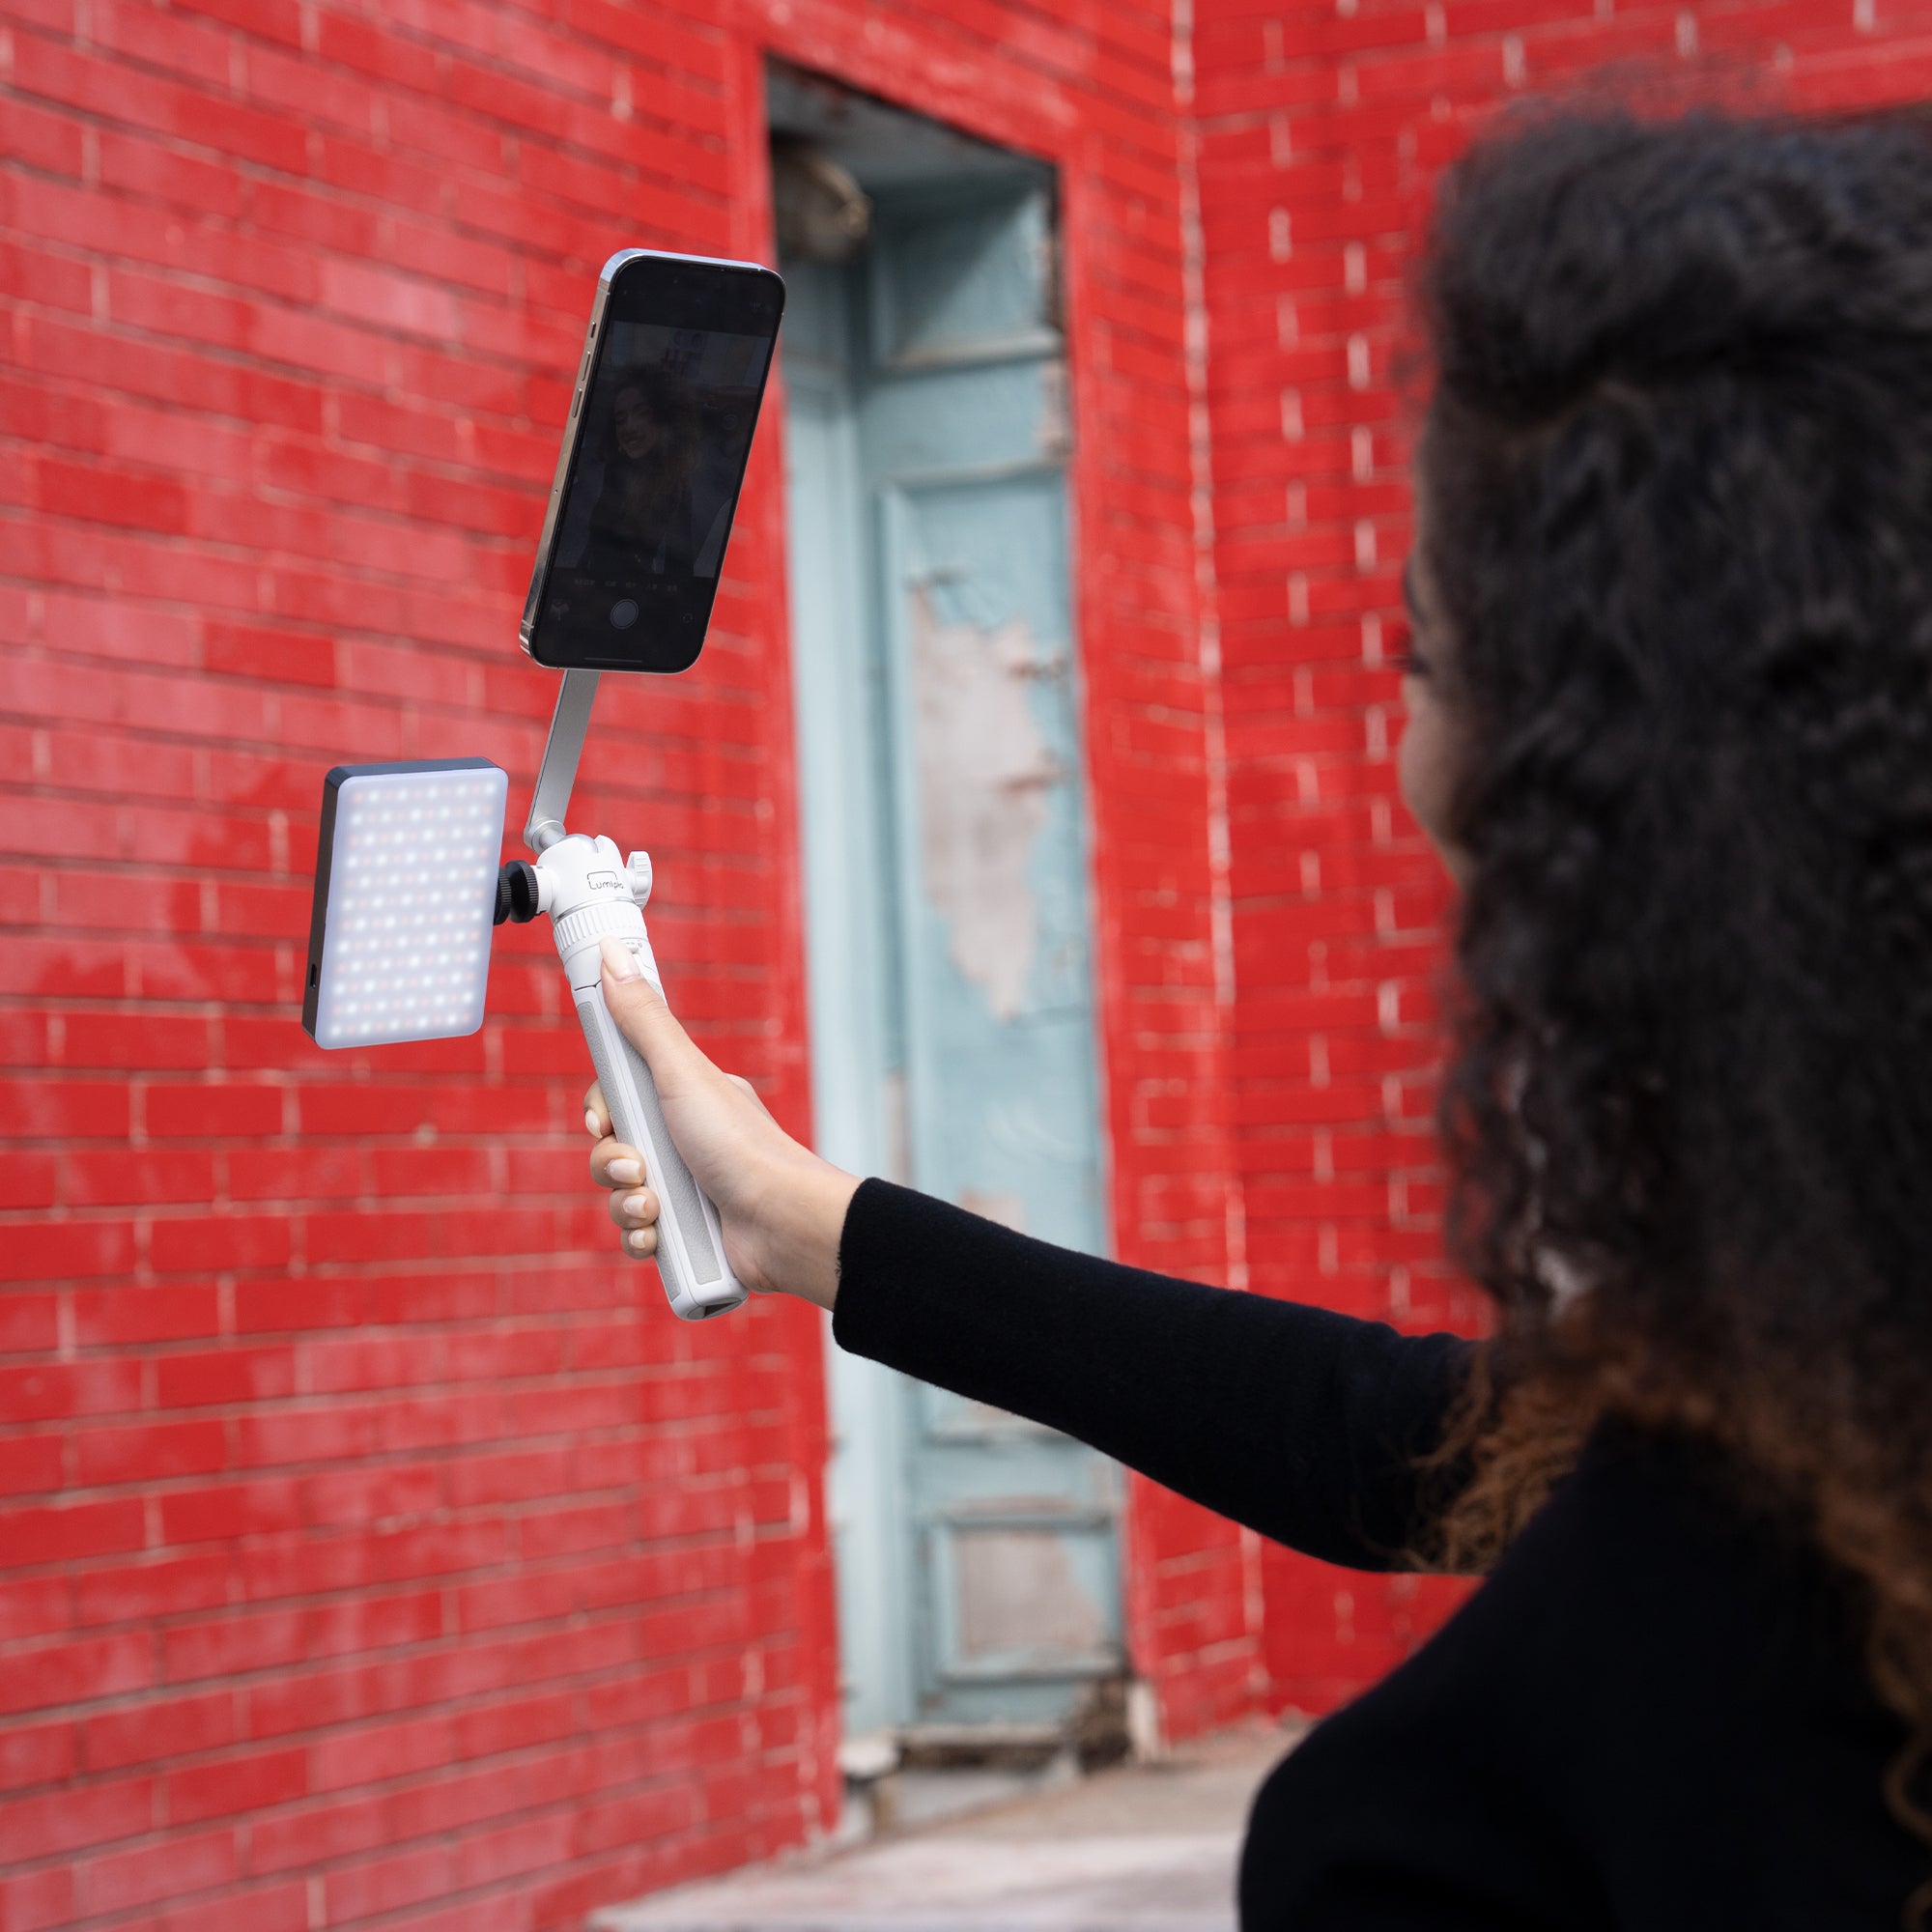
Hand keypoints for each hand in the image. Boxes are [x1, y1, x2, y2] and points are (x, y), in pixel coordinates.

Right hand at [584, 937, 858, 1308]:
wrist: (781, 1222)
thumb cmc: (741, 1145)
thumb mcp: (682, 1073)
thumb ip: (642, 1019)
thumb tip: (611, 953)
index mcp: (683, 1099)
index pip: (617, 1099)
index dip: (601, 1113)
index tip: (604, 1121)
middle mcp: (684, 1141)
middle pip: (611, 1150)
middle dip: (612, 1166)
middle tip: (639, 1170)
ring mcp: (686, 1189)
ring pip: (620, 1196)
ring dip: (627, 1206)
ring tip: (656, 1210)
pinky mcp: (687, 1233)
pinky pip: (638, 1235)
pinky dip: (643, 1238)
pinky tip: (660, 1237)